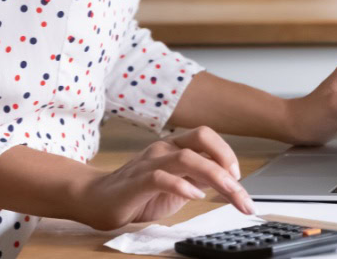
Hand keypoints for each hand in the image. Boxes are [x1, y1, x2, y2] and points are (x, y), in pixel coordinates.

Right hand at [72, 126, 255, 230]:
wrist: (96, 199)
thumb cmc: (138, 193)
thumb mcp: (176, 184)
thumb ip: (198, 179)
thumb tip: (229, 182)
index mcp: (174, 147)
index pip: (207, 136)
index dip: (226, 153)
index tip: (239, 179)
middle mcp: (164, 149)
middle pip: (202, 138)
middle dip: (227, 160)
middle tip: (241, 189)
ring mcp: (150, 163)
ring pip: (187, 157)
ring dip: (215, 176)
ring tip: (230, 193)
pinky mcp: (137, 181)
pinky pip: (162, 177)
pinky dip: (182, 186)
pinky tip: (194, 196)